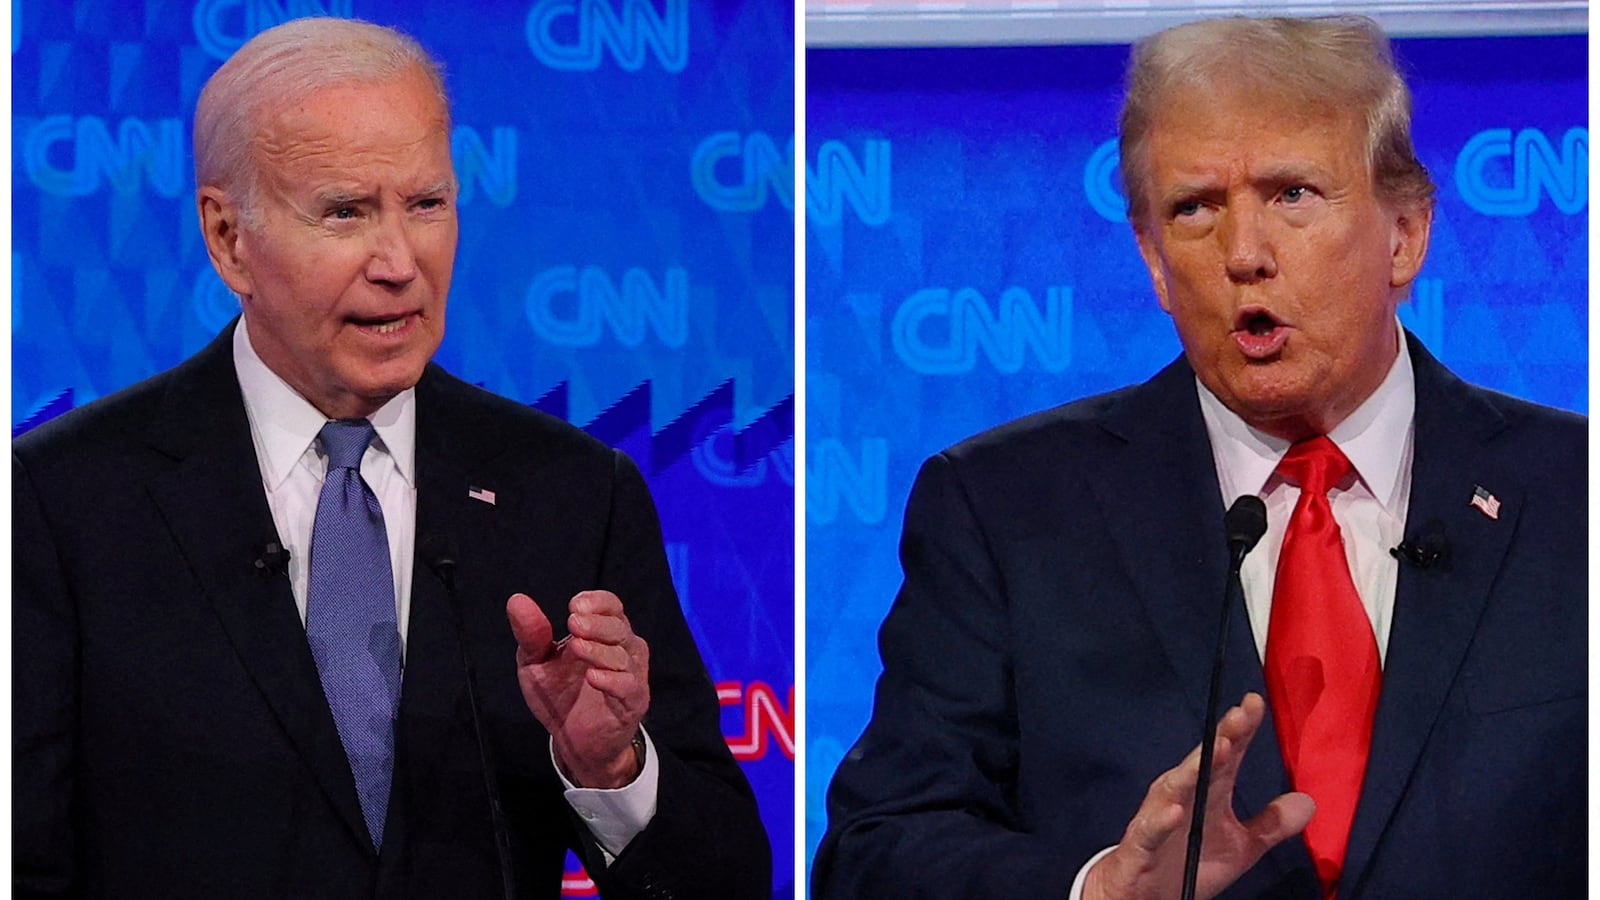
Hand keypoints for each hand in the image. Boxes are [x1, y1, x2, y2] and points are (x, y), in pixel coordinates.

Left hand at [506, 590, 650, 787]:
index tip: (574, 606)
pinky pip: (628, 686)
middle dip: (596, 623)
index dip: (597, 602)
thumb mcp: (536, 662)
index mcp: (604, 633)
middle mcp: (624, 649)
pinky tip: (593, 677)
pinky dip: (612, 680)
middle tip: (573, 624)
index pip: (611, 605)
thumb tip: (516, 600)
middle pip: (619, 627)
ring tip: (577, 647)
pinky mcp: (633, 702)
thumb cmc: (559, 695)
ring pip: (624, 656)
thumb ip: (531, 634)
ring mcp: (632, 675)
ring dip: (599, 650)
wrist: (573, 741)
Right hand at [1081, 693, 1313, 899]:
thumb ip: (1270, 824)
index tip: (1254, 702)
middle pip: (1202, 763)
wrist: (1141, 896)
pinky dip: (1161, 820)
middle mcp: (1181, 797)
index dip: (1241, 730)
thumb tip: (1309, 801)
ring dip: (1194, 768)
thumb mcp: (1241, 847)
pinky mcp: (1140, 845)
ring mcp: (1157, 818)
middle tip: (1239, 716)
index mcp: (1206, 793)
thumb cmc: (1190, 862)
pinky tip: (1176, 810)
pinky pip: (1149, 830)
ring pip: (1174, 788)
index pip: (1226, 755)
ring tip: (1219, 750)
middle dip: (1220, 738)